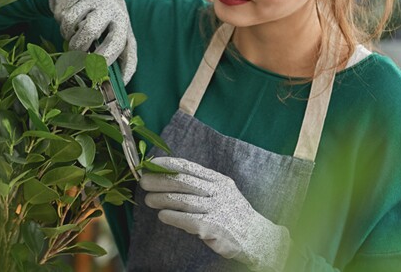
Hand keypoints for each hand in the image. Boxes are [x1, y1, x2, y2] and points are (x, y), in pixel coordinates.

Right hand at [48, 0, 135, 83]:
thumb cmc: (110, 22)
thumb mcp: (122, 37)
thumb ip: (125, 61)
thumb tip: (123, 86)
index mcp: (123, 22)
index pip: (116, 44)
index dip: (103, 59)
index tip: (92, 68)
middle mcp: (109, 7)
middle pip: (88, 31)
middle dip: (78, 46)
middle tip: (76, 50)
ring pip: (69, 22)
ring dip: (67, 33)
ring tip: (73, 32)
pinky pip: (60, 11)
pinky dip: (59, 18)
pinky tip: (68, 15)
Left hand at [140, 156, 290, 271]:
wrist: (257, 236)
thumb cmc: (233, 213)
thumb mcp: (222, 193)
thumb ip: (201, 186)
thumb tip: (171, 179)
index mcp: (219, 181)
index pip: (190, 167)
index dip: (169, 164)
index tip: (151, 164)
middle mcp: (218, 192)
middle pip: (184, 182)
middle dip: (161, 180)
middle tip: (143, 182)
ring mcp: (217, 209)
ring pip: (184, 201)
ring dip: (163, 199)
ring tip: (148, 200)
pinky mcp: (215, 228)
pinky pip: (190, 221)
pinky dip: (174, 217)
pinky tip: (163, 216)